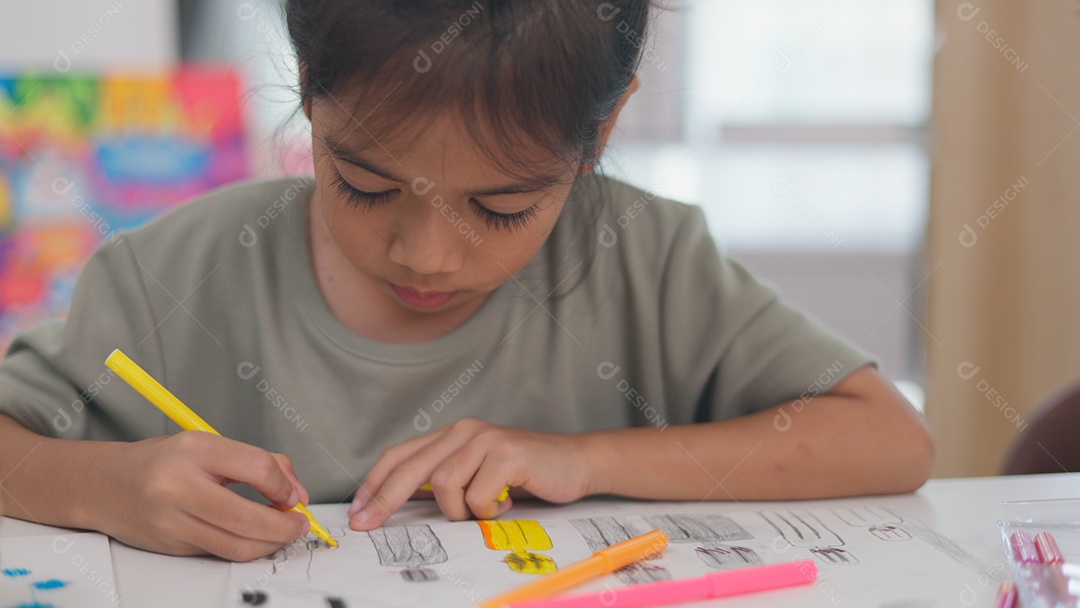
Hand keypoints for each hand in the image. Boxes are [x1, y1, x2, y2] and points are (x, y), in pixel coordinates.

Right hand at [93, 431, 310, 560]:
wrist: (104, 484)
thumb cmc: (163, 461)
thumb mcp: (208, 445)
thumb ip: (257, 462)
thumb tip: (295, 492)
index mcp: (195, 449)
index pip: (257, 468)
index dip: (284, 487)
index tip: (294, 496)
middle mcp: (179, 485)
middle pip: (247, 517)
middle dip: (284, 527)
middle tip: (300, 524)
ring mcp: (172, 520)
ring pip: (235, 545)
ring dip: (269, 544)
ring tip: (283, 533)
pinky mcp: (171, 546)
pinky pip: (219, 552)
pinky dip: (245, 548)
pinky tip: (255, 538)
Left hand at [348, 419, 594, 529]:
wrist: (576, 463)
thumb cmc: (525, 474)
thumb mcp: (477, 474)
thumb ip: (444, 480)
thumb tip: (398, 503)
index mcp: (452, 435)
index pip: (400, 455)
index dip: (374, 483)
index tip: (357, 511)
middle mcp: (464, 431)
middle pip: (411, 467)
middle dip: (384, 499)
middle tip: (366, 525)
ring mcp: (486, 439)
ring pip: (444, 484)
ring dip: (460, 510)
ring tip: (485, 510)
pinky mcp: (507, 454)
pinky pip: (478, 495)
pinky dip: (488, 510)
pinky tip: (507, 504)